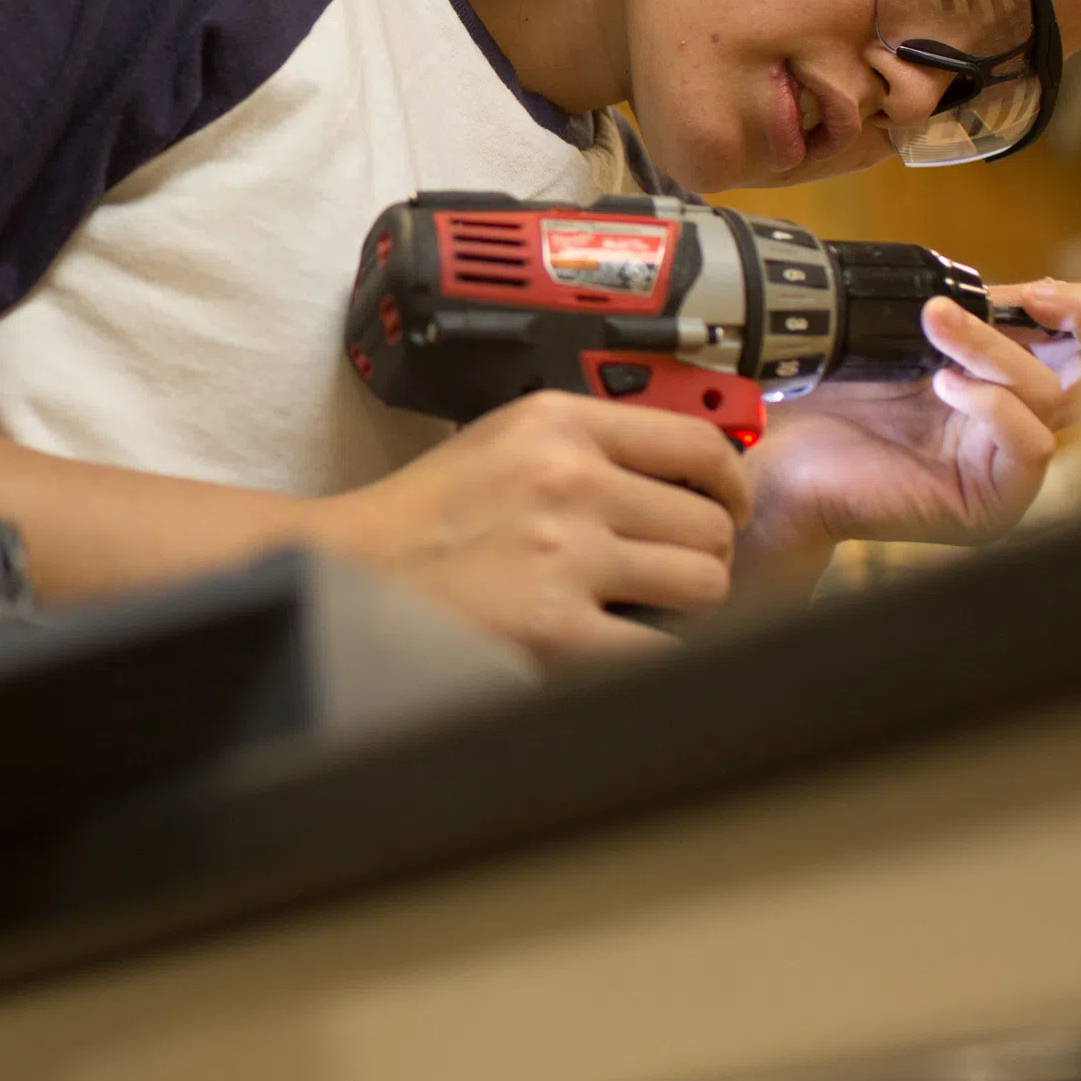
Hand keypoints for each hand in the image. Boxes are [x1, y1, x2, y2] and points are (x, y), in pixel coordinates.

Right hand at [307, 390, 751, 662]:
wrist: (350, 572)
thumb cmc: (423, 517)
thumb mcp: (503, 442)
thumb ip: (589, 444)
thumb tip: (691, 472)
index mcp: (557, 423)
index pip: (697, 444)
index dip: (729, 485)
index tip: (726, 508)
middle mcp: (568, 479)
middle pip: (708, 523)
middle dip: (702, 555)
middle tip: (673, 573)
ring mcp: (565, 555)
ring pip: (703, 583)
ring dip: (686, 607)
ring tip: (645, 610)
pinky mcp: (557, 629)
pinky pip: (663, 649)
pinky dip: (658, 657)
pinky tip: (624, 649)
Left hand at [743, 221, 1080, 573]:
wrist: (778, 462)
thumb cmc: (828, 403)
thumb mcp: (894, 340)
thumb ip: (952, 313)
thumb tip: (991, 283)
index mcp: (1003, 381)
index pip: (1079, 337)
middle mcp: (1017, 422)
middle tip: (1036, 294)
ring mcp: (1008, 467)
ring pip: (1052, 395)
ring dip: (996, 347)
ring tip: (936, 323)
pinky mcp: (993, 503)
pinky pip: (1031, 446)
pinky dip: (993, 405)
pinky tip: (945, 387)